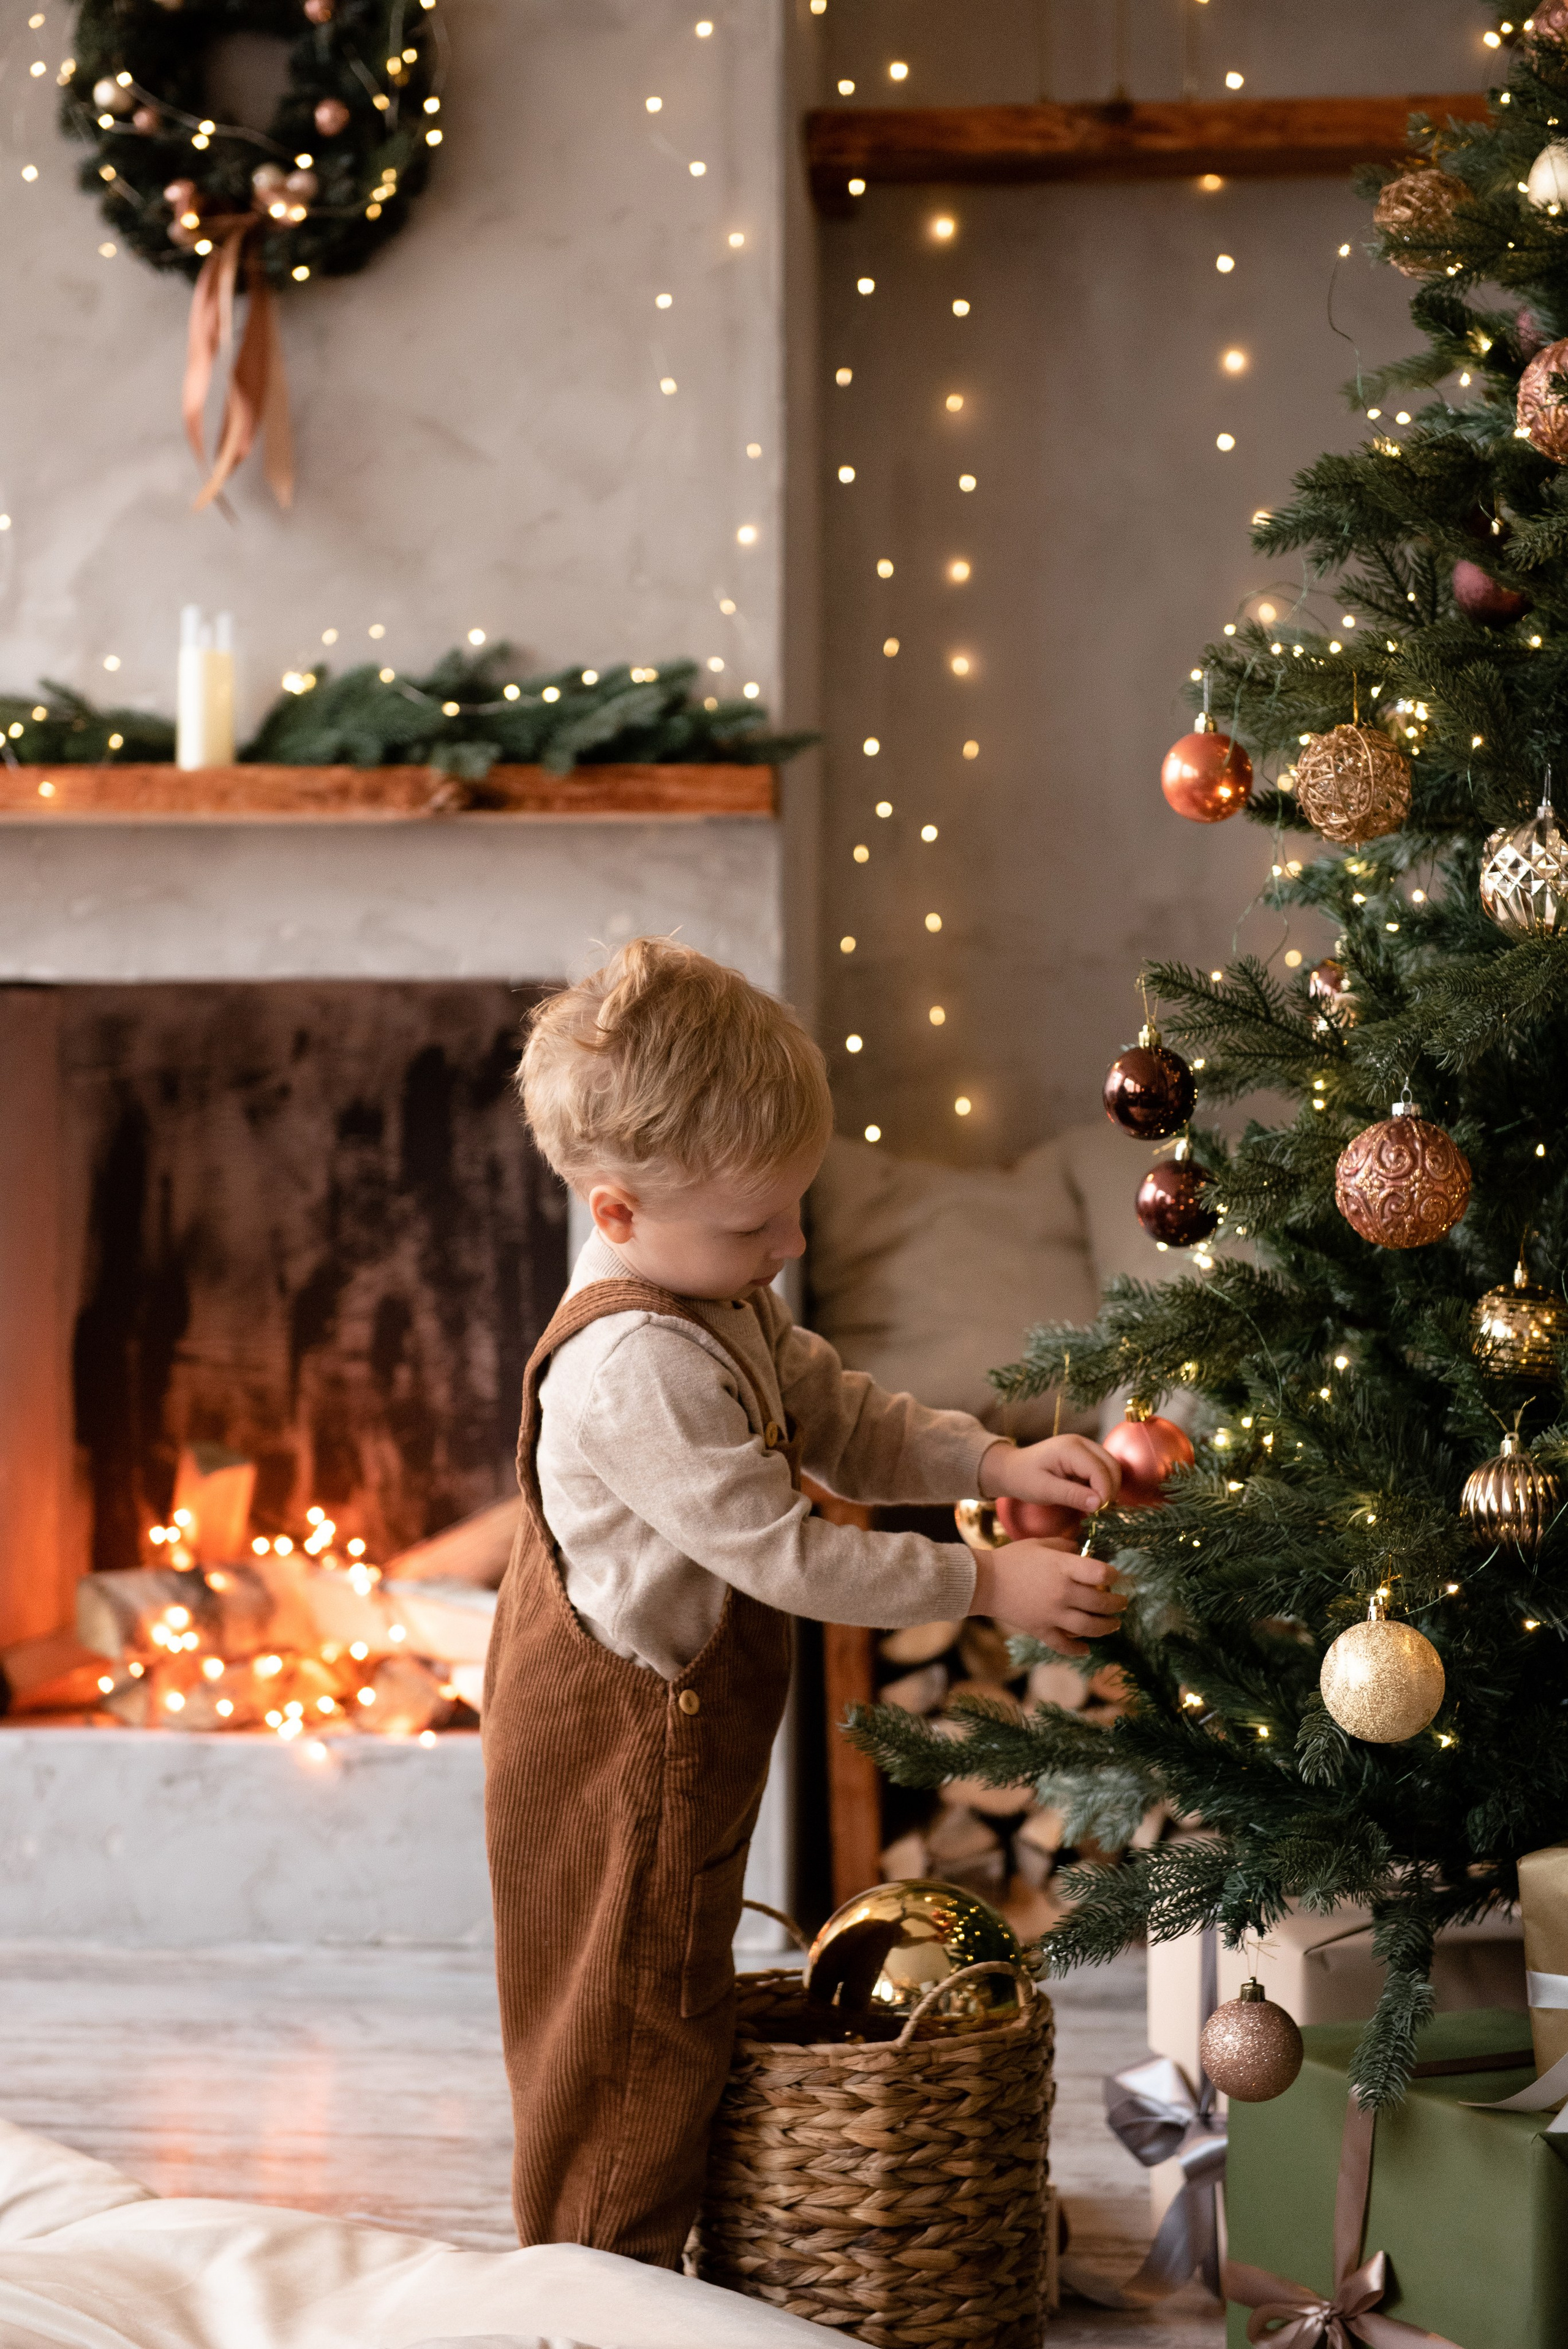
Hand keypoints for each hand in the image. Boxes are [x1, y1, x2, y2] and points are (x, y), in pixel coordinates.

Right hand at [969, 1537, 1127, 1658]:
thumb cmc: (1012, 1558)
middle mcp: (1062, 1593)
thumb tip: (1083, 1552)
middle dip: (1117, 1603)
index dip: (1113, 1575)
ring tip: (1114, 1624)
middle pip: (1100, 1603)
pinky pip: (1063, 1645)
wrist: (983, 1581)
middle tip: (1122, 1602)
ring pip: (1088, 1627)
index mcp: (1062, 1568)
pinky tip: (1086, 1649)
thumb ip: (1065, 1546)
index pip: (1100, 1573)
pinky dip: (1077, 1650)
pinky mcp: (1040, 1630)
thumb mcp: (1040, 1544)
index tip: (1115, 1576)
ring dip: (1106, 1627)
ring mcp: (1052, 1614)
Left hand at [980, 1432, 1120, 1514]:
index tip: (1099, 1512)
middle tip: (1099, 1511)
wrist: (1011, 1469)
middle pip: (1112, 1465)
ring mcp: (1085, 1447)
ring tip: (1095, 1506)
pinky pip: (1103, 1469)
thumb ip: (1072, 1495)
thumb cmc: (1023, 1479)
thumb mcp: (1044, 1490)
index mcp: (1070, 1448)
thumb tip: (1099, 1504)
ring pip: (1111, 1467)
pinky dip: (1102, 1484)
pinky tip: (1090, 1498)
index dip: (1104, 1492)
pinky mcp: (1085, 1456)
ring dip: (1108, 1487)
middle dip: (1110, 1489)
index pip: (1100, 1470)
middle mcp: (1082, 1443)